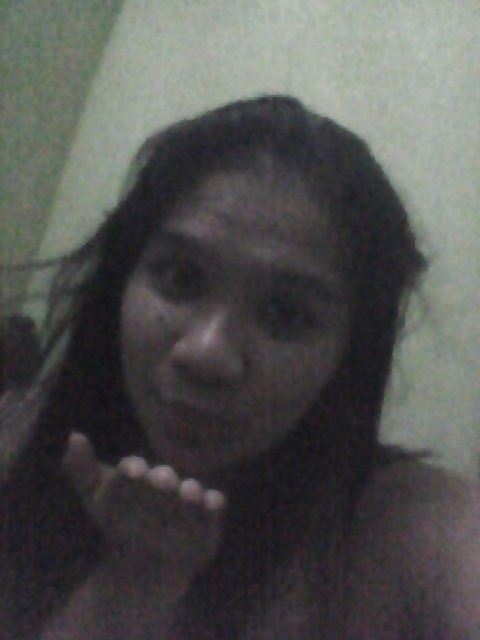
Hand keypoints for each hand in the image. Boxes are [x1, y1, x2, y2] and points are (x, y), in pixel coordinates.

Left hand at [62, 433, 225, 594]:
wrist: (144, 565)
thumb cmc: (119, 524)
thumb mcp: (96, 500)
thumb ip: (82, 469)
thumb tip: (74, 435)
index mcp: (138, 475)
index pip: (133, 468)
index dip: (131, 469)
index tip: (128, 470)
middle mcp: (165, 482)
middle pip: (164, 477)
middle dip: (161, 478)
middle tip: (160, 479)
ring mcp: (187, 499)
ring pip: (191, 490)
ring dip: (190, 490)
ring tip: (187, 492)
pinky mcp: (208, 516)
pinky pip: (213, 506)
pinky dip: (214, 504)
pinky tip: (212, 502)